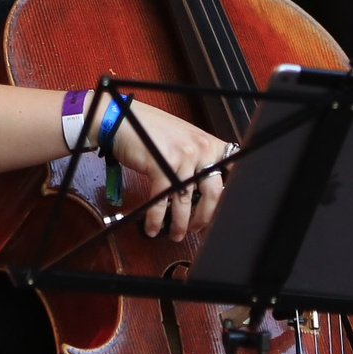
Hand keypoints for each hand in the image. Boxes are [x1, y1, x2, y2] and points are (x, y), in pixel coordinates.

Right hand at [108, 99, 231, 241]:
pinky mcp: (161, 166)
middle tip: (196, 227)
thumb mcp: (183, 138)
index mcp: (207, 142)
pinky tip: (153, 226)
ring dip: (180, 224)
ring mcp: (181, 157)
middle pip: (213, 193)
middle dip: (204, 217)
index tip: (219, 210)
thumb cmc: (149, 129)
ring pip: (186, 201)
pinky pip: (162, 201)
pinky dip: (156, 219)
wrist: (121, 119)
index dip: (227, 194)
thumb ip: (196, 157)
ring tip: (176, 234)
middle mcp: (199, 148)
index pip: (230, 170)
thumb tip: (201, 188)